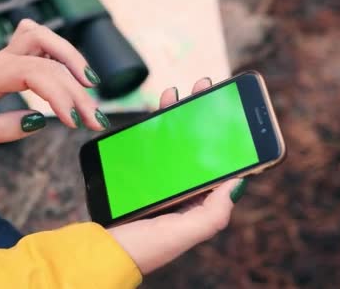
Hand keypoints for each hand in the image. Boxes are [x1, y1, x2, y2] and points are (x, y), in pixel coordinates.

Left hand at [0, 19, 109, 148]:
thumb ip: (3, 130)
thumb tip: (40, 122)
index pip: (35, 73)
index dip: (60, 95)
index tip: (74, 122)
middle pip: (48, 62)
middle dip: (77, 90)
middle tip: (95, 119)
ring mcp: (1, 54)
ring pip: (45, 39)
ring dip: (72, 58)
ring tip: (91, 85)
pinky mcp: (6, 58)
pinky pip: (37, 40)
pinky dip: (59, 51)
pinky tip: (72, 69)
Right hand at [108, 77, 247, 274]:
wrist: (101, 251)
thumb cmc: (144, 248)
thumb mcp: (185, 233)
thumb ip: (213, 212)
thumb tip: (239, 181)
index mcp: (198, 204)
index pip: (220, 165)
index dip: (227, 138)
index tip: (231, 110)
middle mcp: (182, 191)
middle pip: (198, 147)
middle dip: (203, 116)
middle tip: (206, 88)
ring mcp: (160, 181)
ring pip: (175, 141)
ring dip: (180, 114)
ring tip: (182, 92)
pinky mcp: (139, 175)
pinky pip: (152, 144)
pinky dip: (157, 125)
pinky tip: (160, 109)